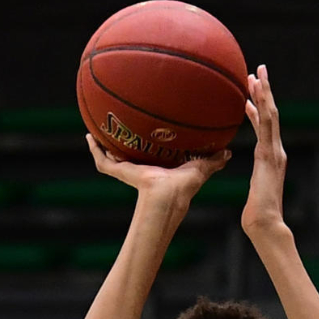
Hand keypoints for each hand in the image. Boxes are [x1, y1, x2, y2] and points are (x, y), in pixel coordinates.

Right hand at [86, 134, 228, 206]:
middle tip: (117, 123)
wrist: (168, 194)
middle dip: (122, 140)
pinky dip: (94, 148)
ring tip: (97, 127)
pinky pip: (101, 159)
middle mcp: (141, 167)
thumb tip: (228, 152)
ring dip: (103, 143)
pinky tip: (89, 135)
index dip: (146, 142)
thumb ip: (213, 161)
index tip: (144, 128)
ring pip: (111, 155)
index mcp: (158, 167)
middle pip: (127, 153)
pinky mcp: (118, 171)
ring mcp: (127, 169)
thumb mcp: (200, 168)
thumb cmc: (185, 185)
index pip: (150, 153)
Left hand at [241, 64, 288, 234]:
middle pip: (272, 114)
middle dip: (265, 91)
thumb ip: (254, 177)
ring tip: (257, 73)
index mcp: (272, 157)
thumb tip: (244, 176)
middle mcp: (277, 151)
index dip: (260, 105)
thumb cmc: (257, 213)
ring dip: (264, 93)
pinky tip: (254, 96)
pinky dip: (262, 109)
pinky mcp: (269, 155)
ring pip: (271, 115)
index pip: (266, 125)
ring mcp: (275, 152)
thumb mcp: (254, 188)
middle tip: (258, 69)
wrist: (266, 222)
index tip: (252, 89)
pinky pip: (266, 127)